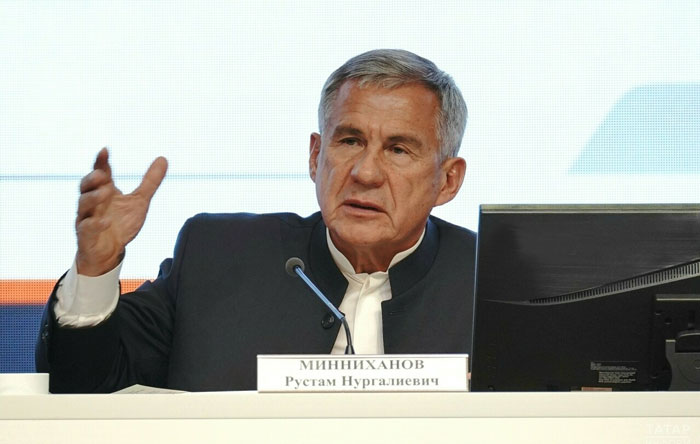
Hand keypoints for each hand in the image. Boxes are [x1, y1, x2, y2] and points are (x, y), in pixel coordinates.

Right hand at [75, 148, 167, 275]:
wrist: (110, 251)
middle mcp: (93, 202)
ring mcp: (87, 217)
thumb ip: (150, 181)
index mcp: (104, 190)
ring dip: (93, 197)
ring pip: (83, 204)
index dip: (101, 161)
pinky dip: (95, 224)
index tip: (105, 150)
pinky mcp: (86, 235)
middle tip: (102, 174)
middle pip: (85, 186)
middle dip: (92, 178)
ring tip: (106, 192)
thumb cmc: (121, 223)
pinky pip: (87, 227)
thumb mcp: (140, 201)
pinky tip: (106, 222)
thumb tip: (163, 158)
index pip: (100, 172)